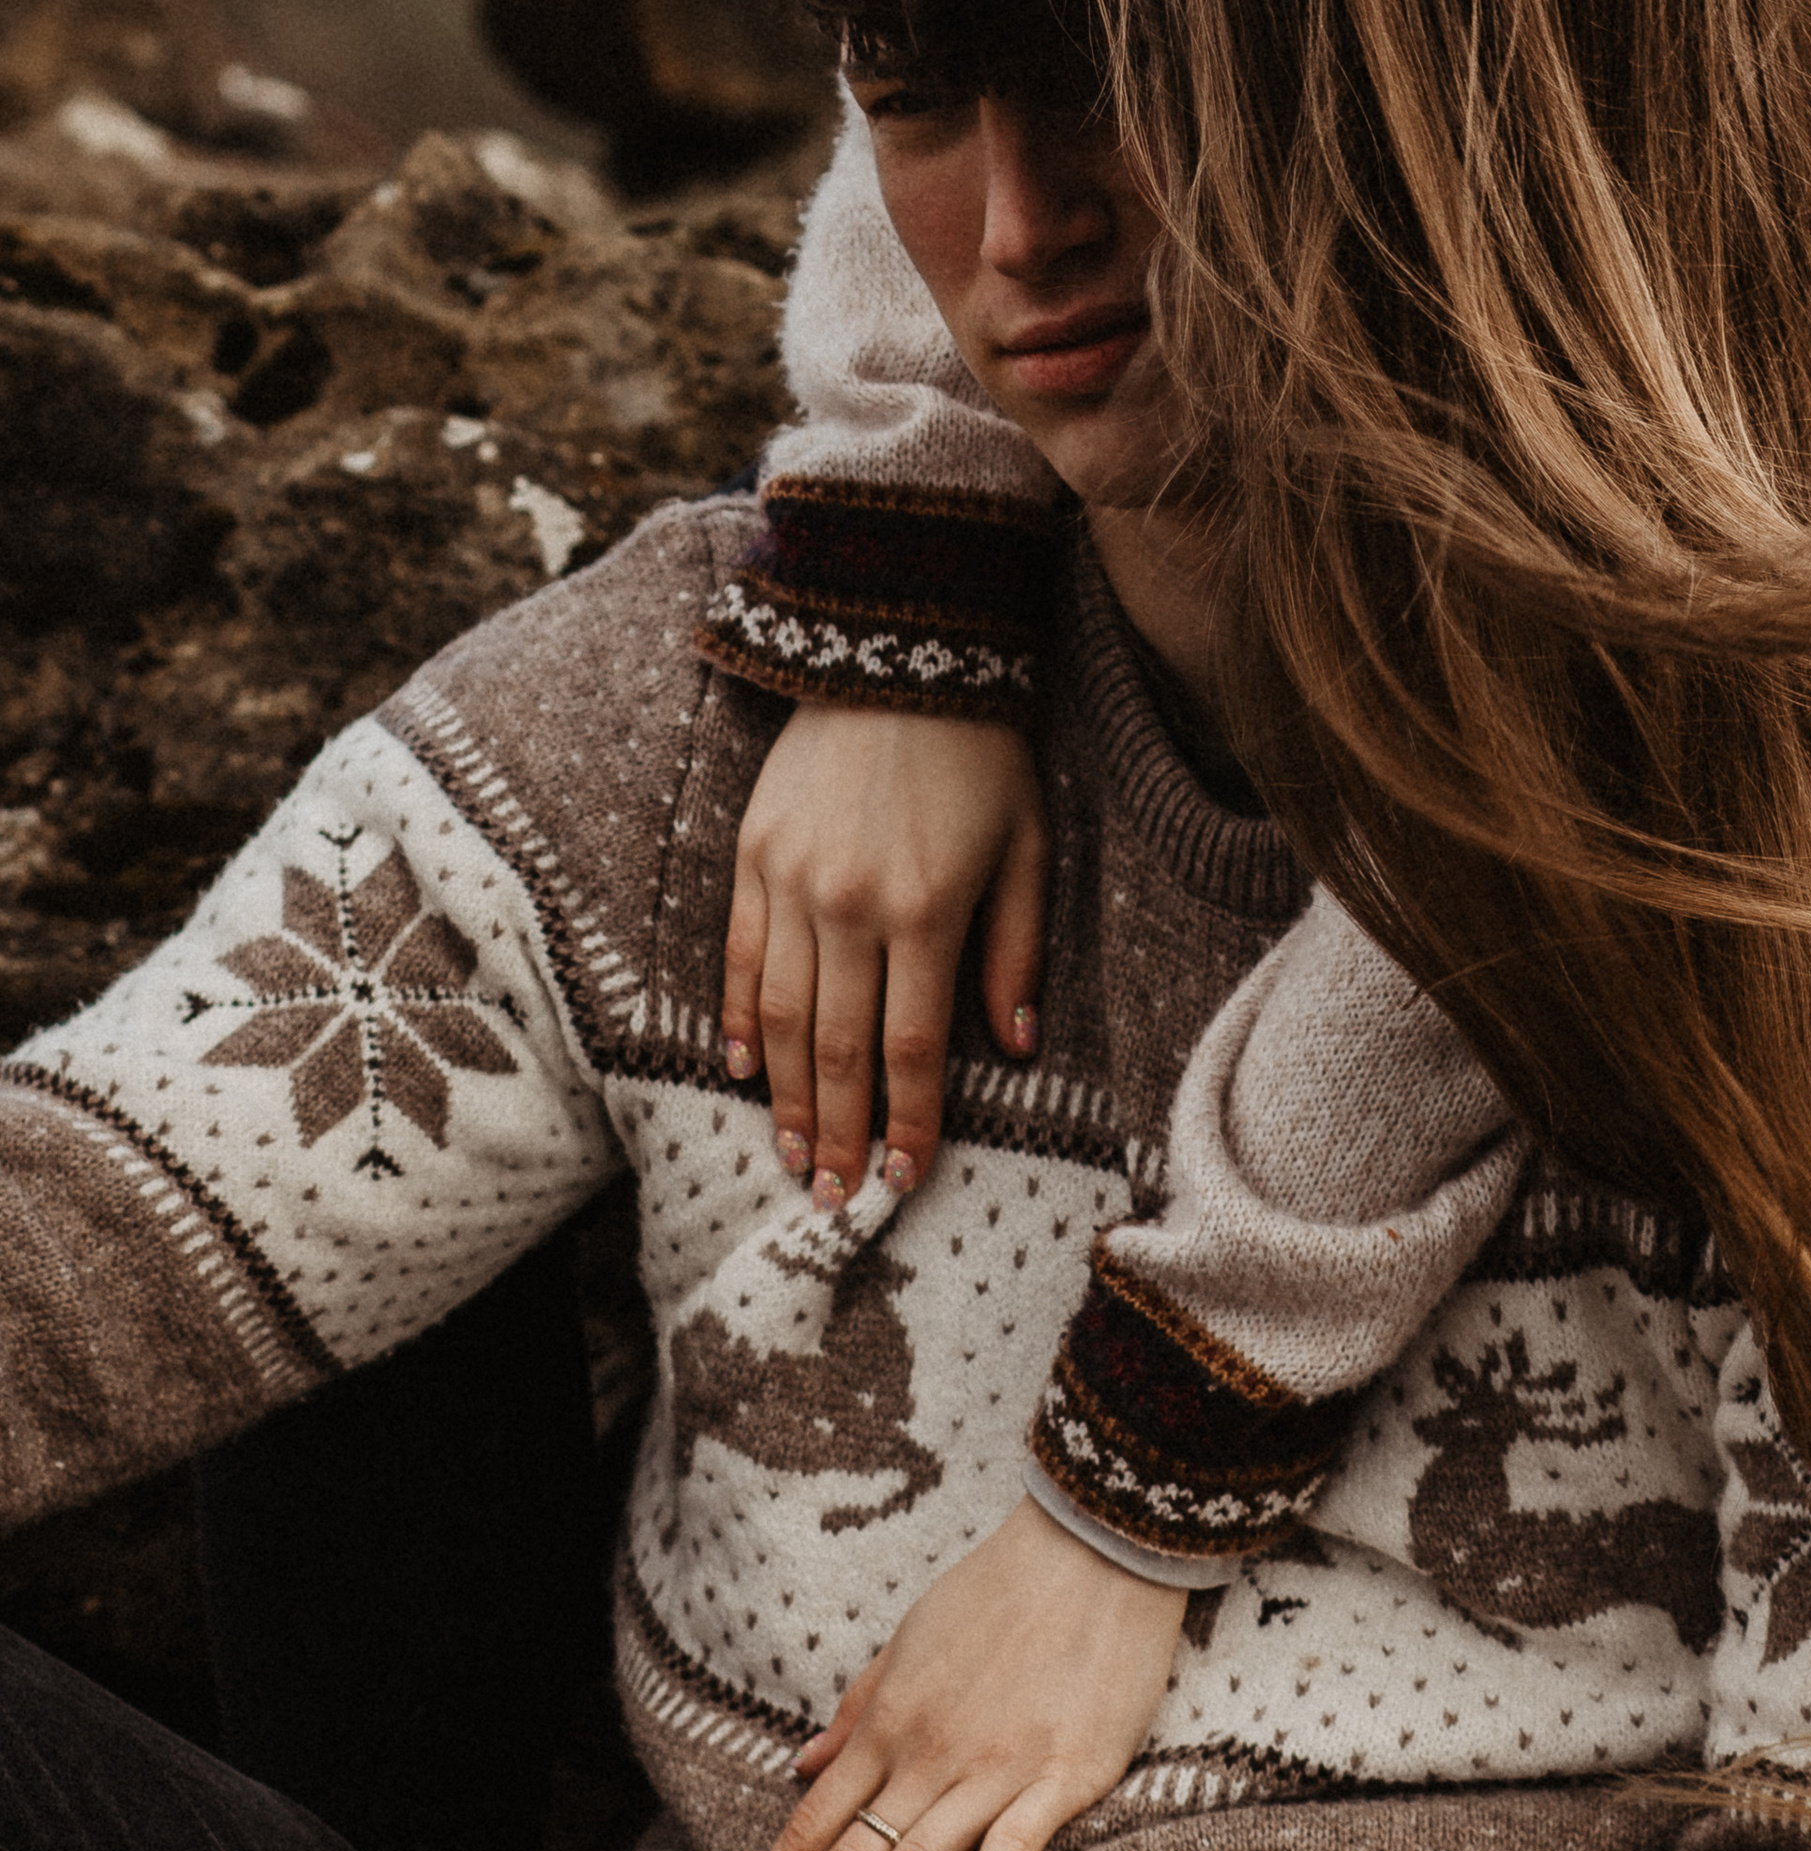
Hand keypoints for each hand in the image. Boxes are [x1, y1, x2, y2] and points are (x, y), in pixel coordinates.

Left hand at [718, 1494, 1186, 1850]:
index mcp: (889, 1725)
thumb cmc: (1002, 1590)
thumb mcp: (909, 1641)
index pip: (811, 1828)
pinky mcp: (1065, 1773)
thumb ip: (857, 1710)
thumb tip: (801, 1765)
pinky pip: (1015, 1842)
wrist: (1096, 1547)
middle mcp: (928, 1754)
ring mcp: (996, 1767)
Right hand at [721, 703, 1049, 1202]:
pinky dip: (743, 1020)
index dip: (906, 1122)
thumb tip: (1014, 1047)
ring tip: (794, 1156)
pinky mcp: (752, 855)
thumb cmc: (983, 755)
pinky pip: (742, 958)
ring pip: (784, 1017)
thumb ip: (1016, 951)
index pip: (911, 1048)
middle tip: (836, 1198)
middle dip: (839, 1131)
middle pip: (841, 1049)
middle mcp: (850, 906)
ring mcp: (791, 881)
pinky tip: (745, 1071)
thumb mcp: (1027, 847)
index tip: (903, 1176)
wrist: (898, 651)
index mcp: (928, 910)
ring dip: (787, 1096)